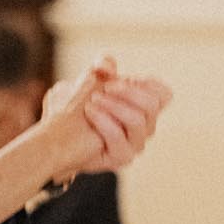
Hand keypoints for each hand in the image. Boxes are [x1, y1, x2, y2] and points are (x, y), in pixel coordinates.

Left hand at [42, 60, 173, 176]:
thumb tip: (107, 66)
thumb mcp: (89, 79)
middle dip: (129, 91)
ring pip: (138, 121)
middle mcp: (145, 126)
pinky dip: (104, 121)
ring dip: (115, 105)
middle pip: (153, 104)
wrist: (59, 136)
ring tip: (92, 99)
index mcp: (143, 106)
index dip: (149, 83)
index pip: (164, 94)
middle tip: (106, 86)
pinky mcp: (122, 157)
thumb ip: (101, 66)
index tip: (125, 78)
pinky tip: (89, 111)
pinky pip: (119, 138)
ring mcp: (135, 143)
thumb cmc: (78, 106)